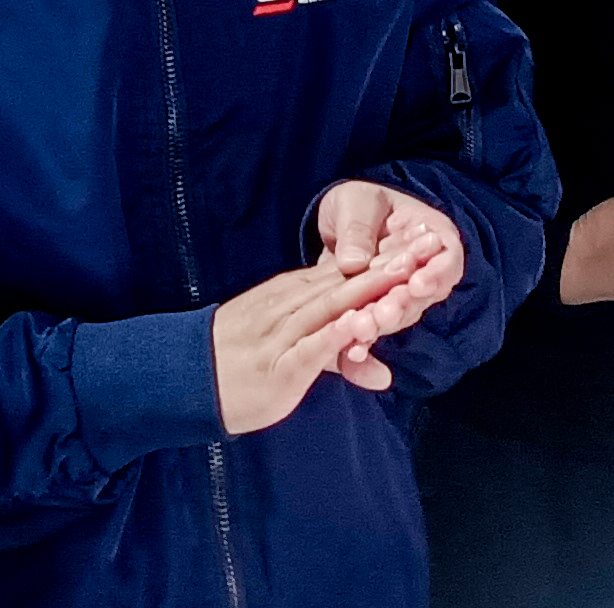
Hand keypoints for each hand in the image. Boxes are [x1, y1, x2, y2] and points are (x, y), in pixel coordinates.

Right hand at [212, 252, 420, 434]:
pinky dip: (338, 334)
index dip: (387, 253)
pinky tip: (363, 324)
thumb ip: (324, 341)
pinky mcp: (279, 364)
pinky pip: (313, 346)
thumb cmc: (230, 359)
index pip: (346, 269)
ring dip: (375, 287)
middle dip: (394, 261)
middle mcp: (290, 304)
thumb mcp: (279, 338)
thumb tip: (356, 338)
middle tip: (433, 241)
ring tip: (411, 271)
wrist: (180, 377)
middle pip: (350, 278)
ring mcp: (284, 331)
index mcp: (291, 295)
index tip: (421, 237)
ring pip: (335, 304)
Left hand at [315, 183, 468, 386]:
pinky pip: (376, 329)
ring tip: (362, 330)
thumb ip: (358, 227)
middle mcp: (425, 271)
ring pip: (401, 315)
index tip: (417, 284)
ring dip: (382, 325)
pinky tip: (351, 351)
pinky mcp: (380, 313)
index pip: (447, 257)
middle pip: (424, 294)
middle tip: (384, 314)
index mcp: (434, 236)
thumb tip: (354, 262)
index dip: (436, 274)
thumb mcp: (356, 201)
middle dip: (403, 305)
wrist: (340, 221)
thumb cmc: (358, 203)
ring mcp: (404, 295)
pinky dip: (364, 341)